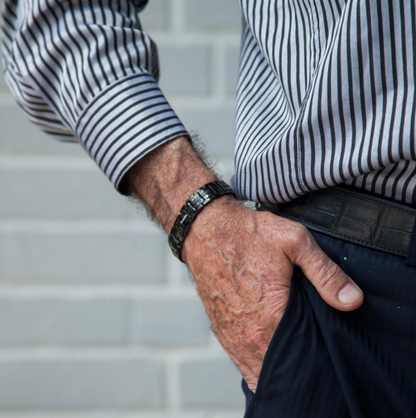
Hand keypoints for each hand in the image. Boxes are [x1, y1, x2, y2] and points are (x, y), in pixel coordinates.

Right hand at [182, 197, 363, 391]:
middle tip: (316, 360)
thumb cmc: (247, 234)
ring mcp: (234, 336)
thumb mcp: (295, 242)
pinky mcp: (222, 332)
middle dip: (302, 369)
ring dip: (279, 372)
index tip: (330, 355)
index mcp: (273, 315)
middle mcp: (251, 333)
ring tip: (296, 363)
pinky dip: (258, 368)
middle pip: (284, 370)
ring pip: (261, 374)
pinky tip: (271, 361)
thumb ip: (326, 273)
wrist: (205, 230)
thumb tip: (353, 301)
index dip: (322, 360)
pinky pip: (242, 365)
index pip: (306, 358)